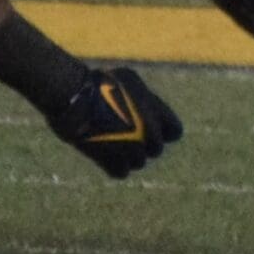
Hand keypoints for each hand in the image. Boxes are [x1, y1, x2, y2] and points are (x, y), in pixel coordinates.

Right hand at [47, 67, 182, 178]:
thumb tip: (146, 108)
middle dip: (144, 144)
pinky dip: (113, 165)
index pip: (175, 132)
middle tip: (125, 133)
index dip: (164, 131)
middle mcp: (149, 133)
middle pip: (156, 150)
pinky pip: (121, 172)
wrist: (77, 99)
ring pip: (139, 162)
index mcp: (156, 113)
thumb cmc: (100, 84)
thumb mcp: (129, 80)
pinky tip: (104, 151)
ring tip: (111, 139)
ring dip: (128, 155)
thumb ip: (143, 98)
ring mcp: (133, 150)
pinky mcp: (113, 163)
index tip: (151, 127)